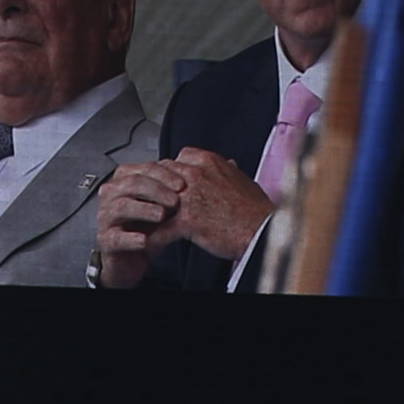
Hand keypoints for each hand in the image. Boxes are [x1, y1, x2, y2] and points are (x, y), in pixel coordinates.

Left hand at [95, 149, 273, 286]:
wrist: (261, 231)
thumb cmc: (256, 209)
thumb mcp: (244, 180)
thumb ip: (230, 171)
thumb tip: (229, 164)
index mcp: (209, 162)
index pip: (178, 158)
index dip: (172, 171)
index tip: (169, 182)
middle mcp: (196, 175)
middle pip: (162, 177)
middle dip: (156, 190)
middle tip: (150, 202)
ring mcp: (189, 197)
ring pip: (156, 201)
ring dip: (147, 212)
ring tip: (141, 224)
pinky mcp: (187, 220)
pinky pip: (161, 230)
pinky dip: (152, 239)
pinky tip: (148, 245)